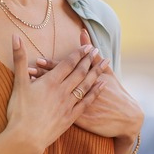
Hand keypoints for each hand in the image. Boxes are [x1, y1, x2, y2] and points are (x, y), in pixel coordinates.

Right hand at [5, 34, 106, 153]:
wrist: (26, 139)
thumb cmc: (19, 111)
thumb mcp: (18, 83)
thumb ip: (19, 58)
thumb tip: (15, 36)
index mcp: (50, 81)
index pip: (68, 64)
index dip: (78, 54)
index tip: (87, 46)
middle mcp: (62, 91)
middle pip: (80, 72)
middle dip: (89, 60)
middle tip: (97, 50)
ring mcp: (68, 104)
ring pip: (86, 85)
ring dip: (96, 72)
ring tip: (105, 63)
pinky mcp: (71, 117)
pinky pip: (87, 101)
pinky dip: (96, 92)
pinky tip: (103, 85)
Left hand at [29, 30, 143, 143]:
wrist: (125, 118)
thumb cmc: (116, 93)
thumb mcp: (107, 73)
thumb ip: (93, 55)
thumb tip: (83, 33)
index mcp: (86, 80)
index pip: (65, 70)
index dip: (51, 65)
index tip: (38, 59)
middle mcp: (80, 92)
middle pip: (58, 83)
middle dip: (42, 76)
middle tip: (28, 70)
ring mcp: (78, 107)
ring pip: (55, 97)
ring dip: (42, 91)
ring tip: (29, 85)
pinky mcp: (77, 120)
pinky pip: (59, 113)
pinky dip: (48, 107)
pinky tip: (36, 105)